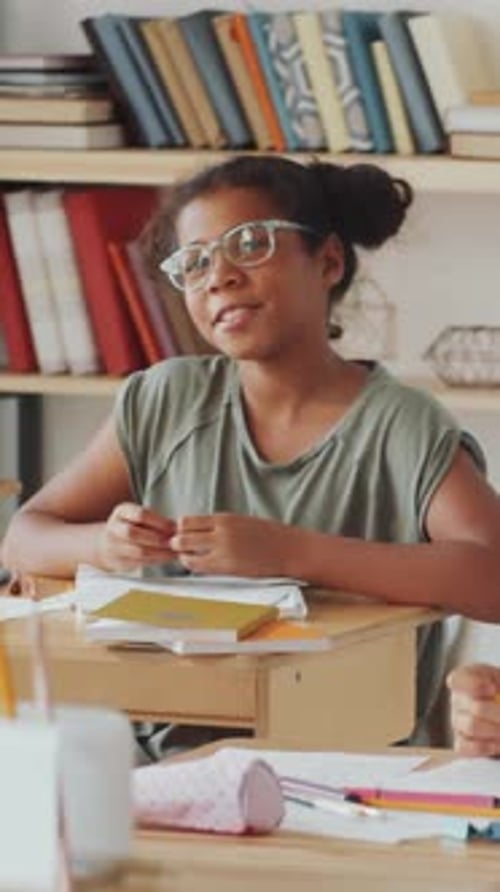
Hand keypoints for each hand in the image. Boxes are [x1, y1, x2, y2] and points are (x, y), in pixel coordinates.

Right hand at [95, 503, 176, 572]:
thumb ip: (155, 520)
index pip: (140, 514)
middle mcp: (114, 528)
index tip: (175, 527)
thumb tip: (178, 527)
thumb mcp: (138, 516)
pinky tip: (167, 558)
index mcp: (121, 512)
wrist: (107, 545)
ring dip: (160, 552)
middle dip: (157, 538)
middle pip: (134, 533)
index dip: (159, 522)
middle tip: (175, 542)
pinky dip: (157, 560)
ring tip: (174, 552)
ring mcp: (114, 546)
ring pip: (138, 551)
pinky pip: (140, 562)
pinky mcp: (119, 562)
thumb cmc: (131, 526)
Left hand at [168, 513, 302, 576]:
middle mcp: (221, 533)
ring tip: (188, 556)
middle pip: (182, 536)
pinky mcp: (228, 568)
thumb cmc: (267, 535)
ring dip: (183, 555)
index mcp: (224, 519)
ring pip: (187, 553)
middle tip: (179, 546)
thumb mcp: (240, 521)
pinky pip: (200, 567)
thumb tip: (195, 530)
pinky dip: (194, 565)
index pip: (187, 521)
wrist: (289, 549)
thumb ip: (218, 525)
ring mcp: (223, 552)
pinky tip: (199, 564)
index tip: (184, 532)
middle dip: (177, 542)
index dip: (181, 528)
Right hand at [447, 663, 499, 755]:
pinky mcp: (461, 742)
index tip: (493, 689)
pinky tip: (497, 743)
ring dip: (495, 730)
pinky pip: (465, 747)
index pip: (458, 679)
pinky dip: (485, 747)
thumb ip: (498, 682)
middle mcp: (458, 699)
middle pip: (474, 707)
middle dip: (497, 714)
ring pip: (471, 727)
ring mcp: (458, 721)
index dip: (474, 685)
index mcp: (467, 678)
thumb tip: (495, 692)